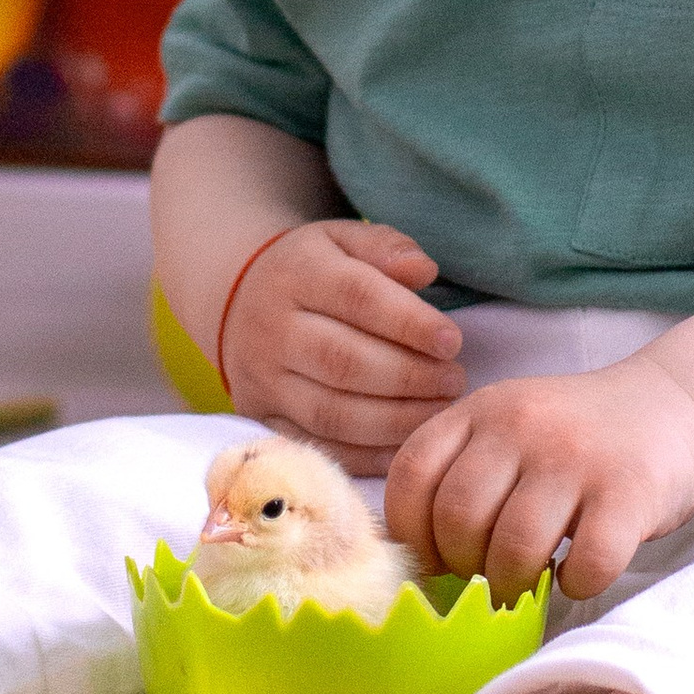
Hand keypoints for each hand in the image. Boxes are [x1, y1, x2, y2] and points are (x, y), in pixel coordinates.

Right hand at [218, 220, 465, 469]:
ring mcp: (262, 378)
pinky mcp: (260, 417)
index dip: (409, 322)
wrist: (239, 302)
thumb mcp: (343, 239)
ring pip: (331, 412)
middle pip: (343, 361)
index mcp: (297, 273)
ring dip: (394, 420)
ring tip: (438, 411)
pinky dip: (365, 454)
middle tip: (454, 381)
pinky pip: (316, 445)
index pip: (357, 296)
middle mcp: (272, 327)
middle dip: (409, 377)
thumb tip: (424, 271)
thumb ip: (386, 248)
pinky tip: (405, 445)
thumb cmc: (312, 271)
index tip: (452, 341)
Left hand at [386, 355, 693, 602]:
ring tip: (530, 580)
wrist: (676, 406)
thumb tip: (414, 558)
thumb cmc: (576, 437)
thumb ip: (461, 470)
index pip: (411, 475)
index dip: (412, 532)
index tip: (437, 556)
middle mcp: (523, 424)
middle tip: (490, 572)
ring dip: (516, 584)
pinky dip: (577, 584)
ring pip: (514, 549)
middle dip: (466, 566)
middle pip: (457, 519)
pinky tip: (581, 569)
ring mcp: (577, 456)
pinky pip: (586, 565)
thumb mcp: (508, 428)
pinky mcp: (629, 491)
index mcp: (481, 409)